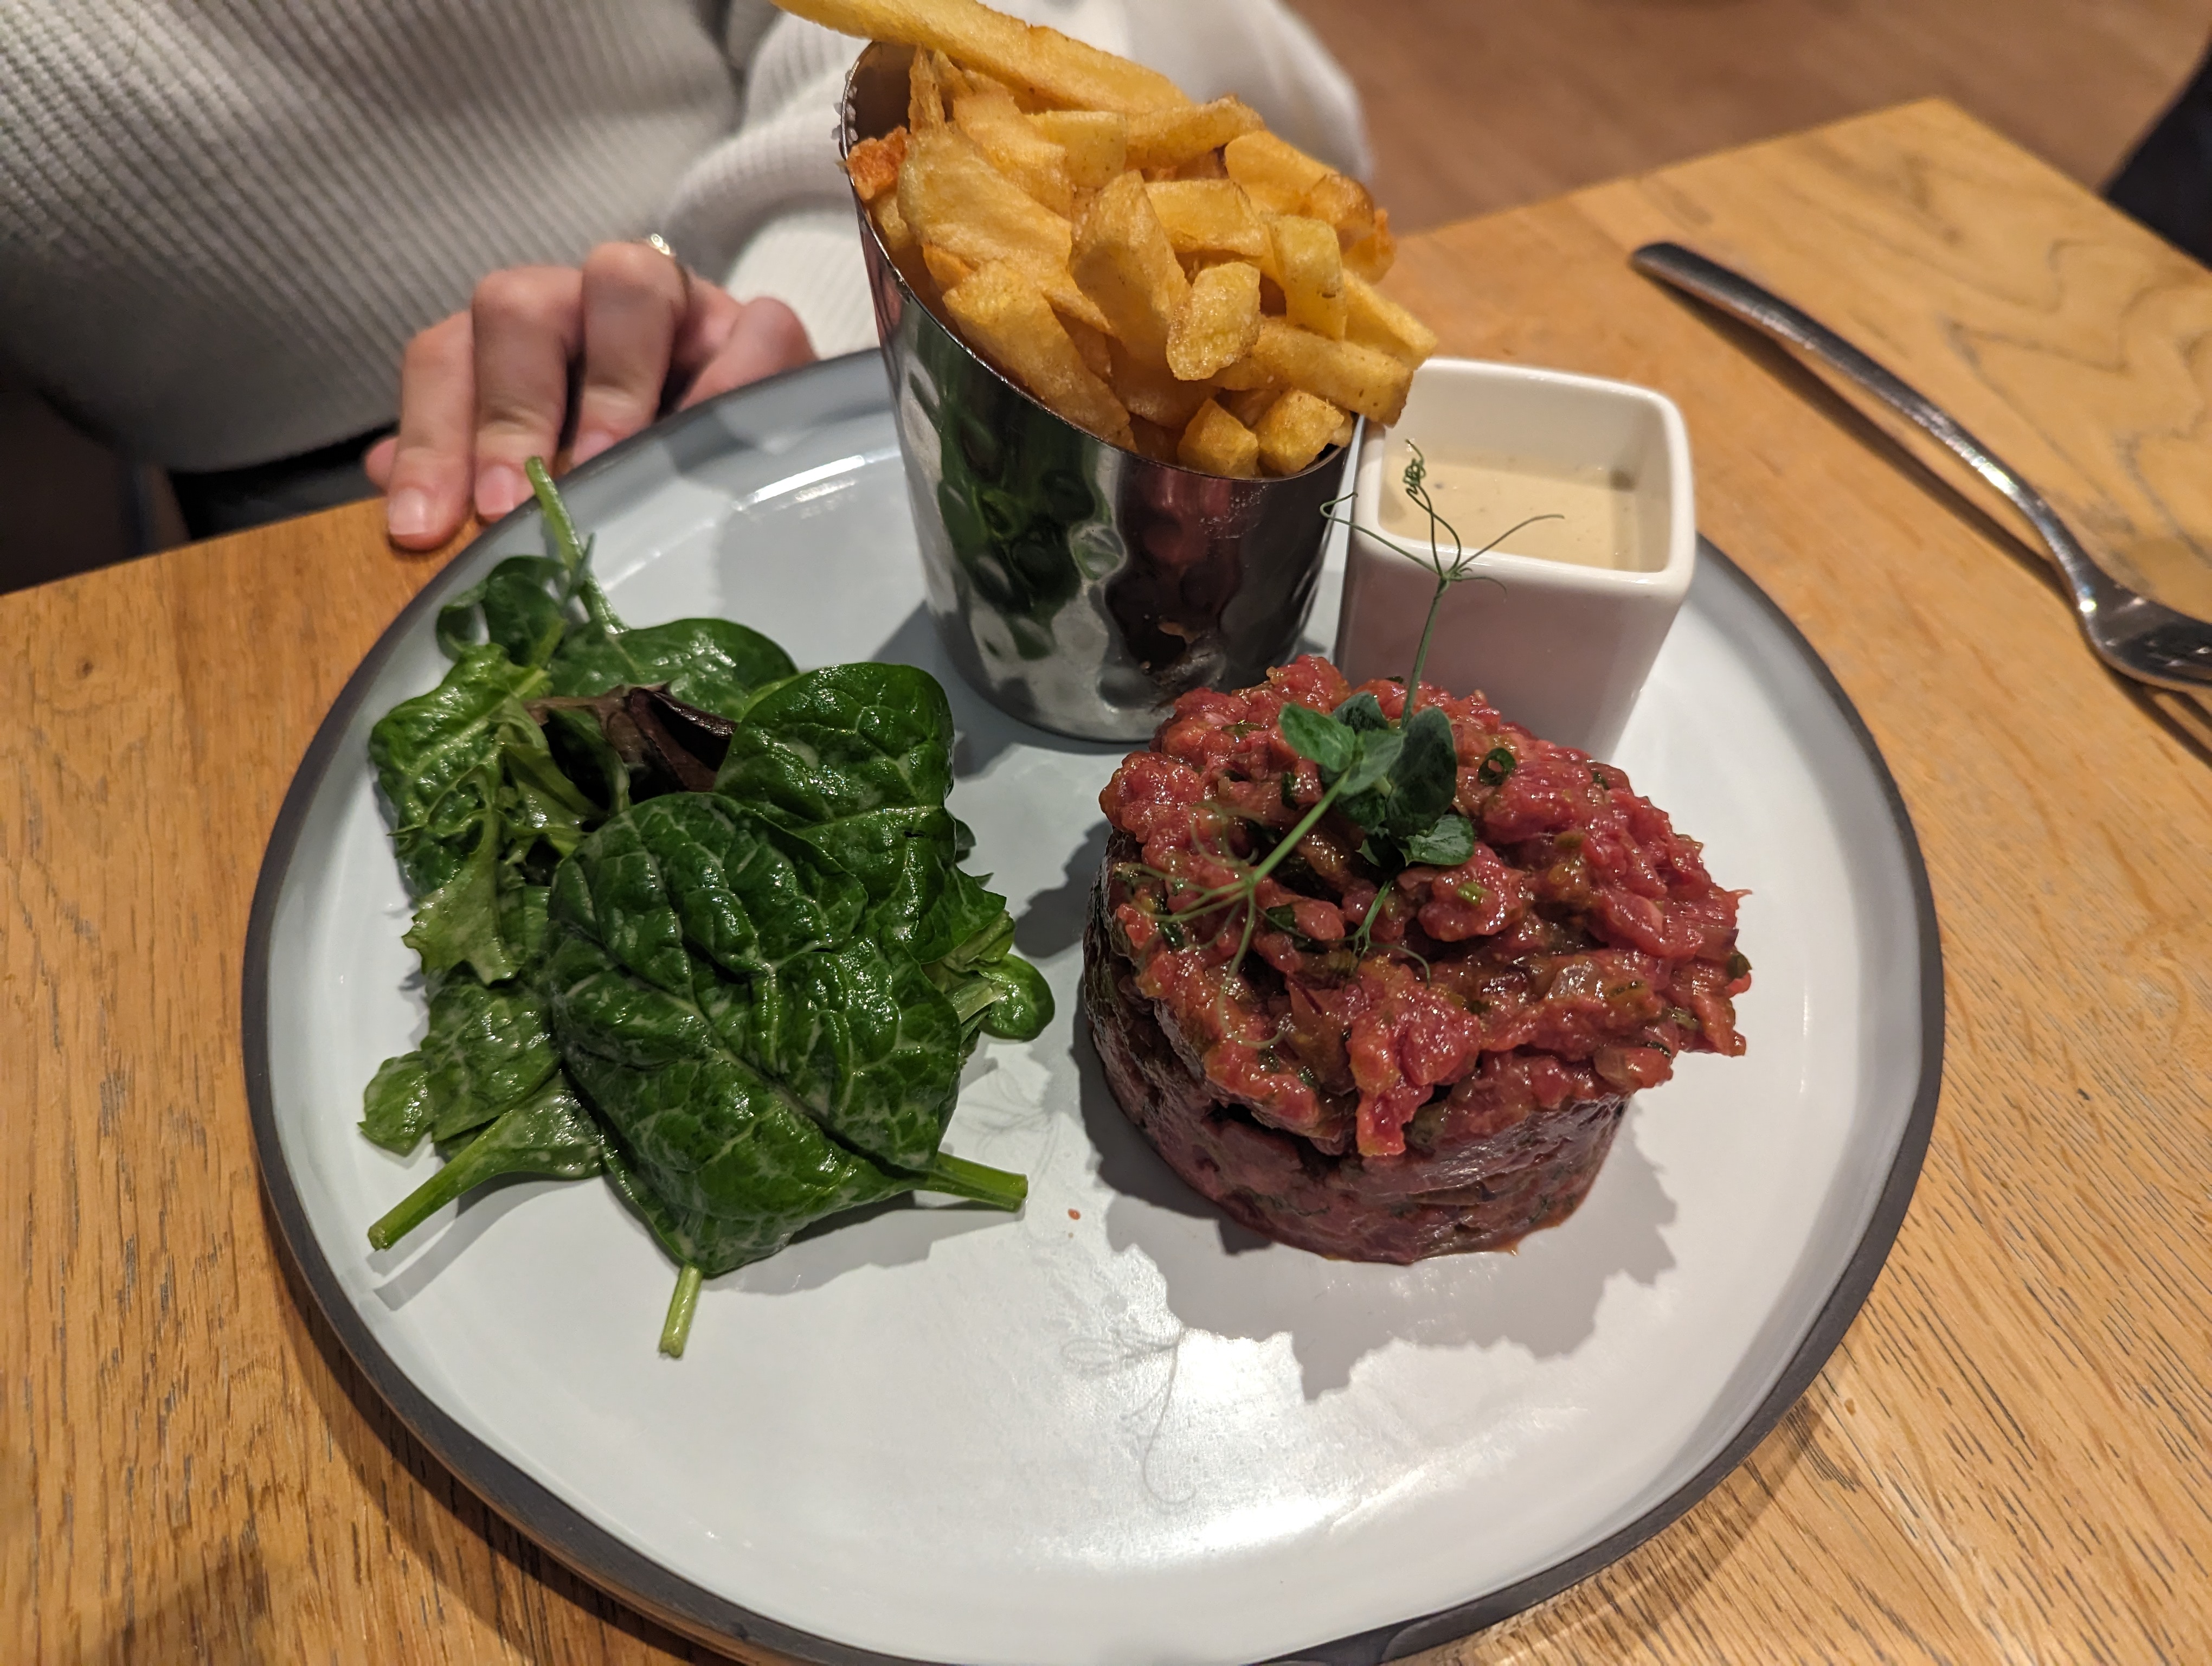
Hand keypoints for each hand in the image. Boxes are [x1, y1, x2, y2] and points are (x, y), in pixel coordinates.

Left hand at [366, 240, 814, 548]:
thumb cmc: (636, 470)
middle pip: (517, 306)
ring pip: (628, 282)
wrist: (757, 450)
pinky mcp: (761, 329)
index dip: (428, 438)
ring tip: (610, 468)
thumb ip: (470, 470)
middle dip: (507, 409)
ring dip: (611, 382)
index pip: (447, 358)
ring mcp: (679, 307)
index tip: (422, 529)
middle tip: (508, 505)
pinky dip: (732, 381)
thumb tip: (387, 487)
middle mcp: (585, 305)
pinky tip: (712, 457)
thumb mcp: (547, 477)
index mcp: (518, 341)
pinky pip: (752, 327)